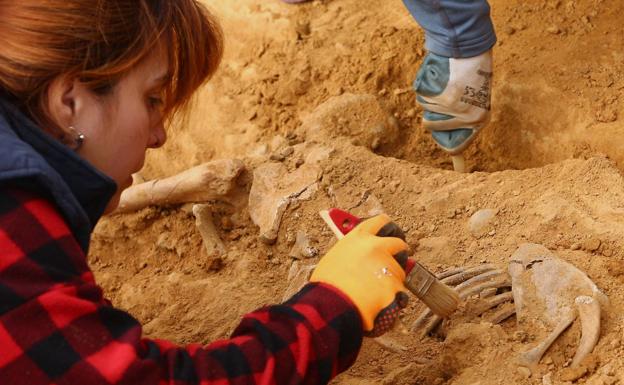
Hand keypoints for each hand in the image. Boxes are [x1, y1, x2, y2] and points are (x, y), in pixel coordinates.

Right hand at [310, 215, 409, 335]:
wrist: (331, 307)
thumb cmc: (328, 286)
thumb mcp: (335, 257)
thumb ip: (353, 251)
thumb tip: (361, 255)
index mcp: (359, 237)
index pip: (381, 221)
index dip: (388, 229)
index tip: (390, 233)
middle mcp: (376, 246)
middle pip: (399, 243)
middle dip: (398, 253)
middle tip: (392, 262)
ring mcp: (388, 265)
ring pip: (401, 271)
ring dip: (393, 279)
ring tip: (376, 291)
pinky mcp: (396, 285)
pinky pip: (401, 292)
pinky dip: (394, 298)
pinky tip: (380, 303)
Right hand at [414, 50, 492, 154]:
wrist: (470, 47)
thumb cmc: (475, 69)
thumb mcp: (476, 95)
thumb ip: (465, 114)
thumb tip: (449, 139)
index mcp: (478, 120)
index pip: (455, 148)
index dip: (445, 144)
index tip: (441, 141)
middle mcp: (465, 118)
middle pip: (432, 127)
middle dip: (430, 114)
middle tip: (439, 99)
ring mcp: (451, 108)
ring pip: (426, 108)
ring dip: (429, 97)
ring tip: (443, 82)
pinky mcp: (438, 97)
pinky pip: (422, 97)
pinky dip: (425, 88)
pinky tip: (438, 77)